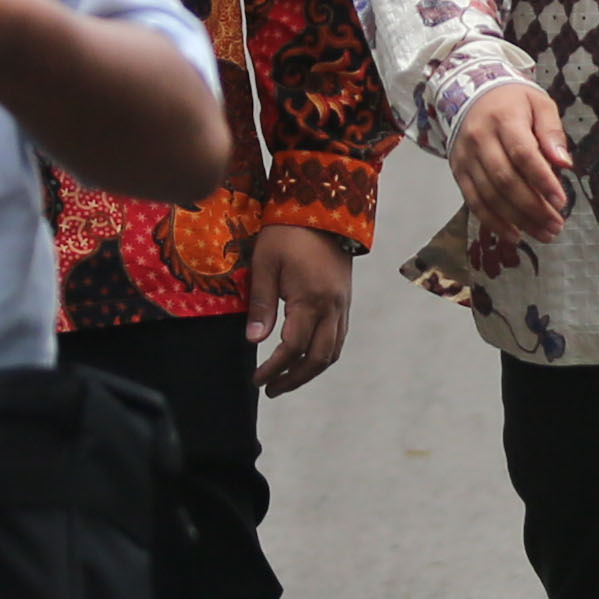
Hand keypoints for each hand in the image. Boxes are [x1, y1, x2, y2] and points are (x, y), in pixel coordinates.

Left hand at [246, 224, 353, 395]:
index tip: (256, 379)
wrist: (322, 209)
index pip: (292, 348)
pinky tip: (306, 358)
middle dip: (294, 379)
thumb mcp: (266, 265)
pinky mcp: (345, 300)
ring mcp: (343, 305)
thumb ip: (261, 305)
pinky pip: (339, 338)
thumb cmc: (287, 233)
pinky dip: (323, 355)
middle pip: (318, 358)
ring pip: (333, 351)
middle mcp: (332, 307)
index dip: (273, 368)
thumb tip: (254, 341)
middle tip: (271, 389)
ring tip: (287, 380)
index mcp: (311, 300)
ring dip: (310, 371)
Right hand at [452, 80, 572, 244]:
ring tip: (543, 233)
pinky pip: (473, 202)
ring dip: (517, 220)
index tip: (562, 201)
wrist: (472, 93)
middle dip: (533, 208)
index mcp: (504, 119)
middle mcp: (480, 139)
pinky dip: (493, 222)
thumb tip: (564, 163)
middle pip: (505, 180)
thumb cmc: (513, 102)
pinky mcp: (458, 172)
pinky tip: (514, 234)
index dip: (542, 181)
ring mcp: (466, 157)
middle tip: (556, 225)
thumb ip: (552, 132)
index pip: (523, 154)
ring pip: (490, 196)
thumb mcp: (539, 104)